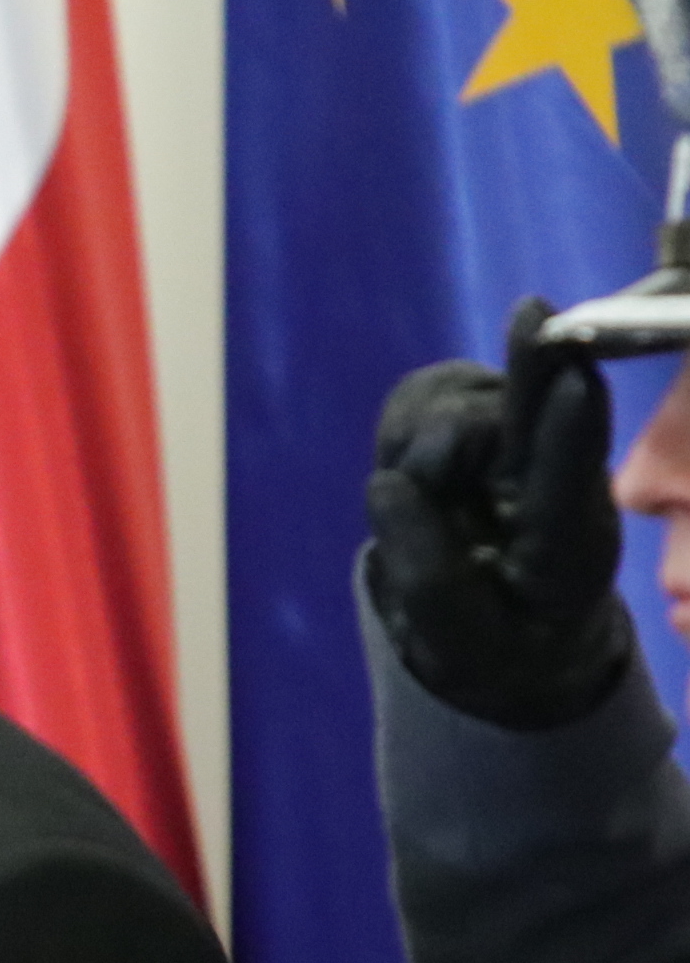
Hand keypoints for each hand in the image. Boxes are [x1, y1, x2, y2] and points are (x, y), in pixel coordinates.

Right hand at [363, 294, 630, 726]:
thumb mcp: (457, 646)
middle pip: (528, 415)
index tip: (572, 383)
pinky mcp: (471, 421)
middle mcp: (551, 483)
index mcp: (568, 549)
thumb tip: (390, 485)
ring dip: (421, 442)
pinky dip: (404, 423)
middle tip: (532, 314)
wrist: (502, 635)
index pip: (568, 486)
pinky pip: (424, 395)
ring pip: (458, 408)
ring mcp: (512, 445)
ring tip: (420, 495)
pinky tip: (413, 463)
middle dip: (517, 384)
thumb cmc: (492, 648)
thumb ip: (427, 577)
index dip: (569, 432)